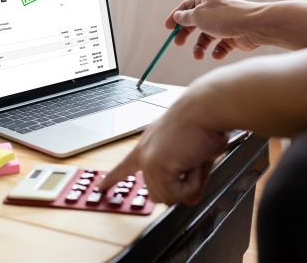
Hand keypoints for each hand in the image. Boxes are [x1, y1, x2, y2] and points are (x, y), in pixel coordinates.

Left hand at [99, 88, 228, 204]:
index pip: (126, 165)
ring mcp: (148, 160)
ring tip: (194, 159)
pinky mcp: (156, 165)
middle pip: (159, 194)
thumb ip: (188, 177)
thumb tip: (189, 197)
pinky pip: (176, 194)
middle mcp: (145, 152)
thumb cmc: (204, 123)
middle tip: (193, 165)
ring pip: (168, 197)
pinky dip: (191, 183)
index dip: (113, 177)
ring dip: (188, 184)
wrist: (206, 108)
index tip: (100, 186)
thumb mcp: (194, 155)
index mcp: (149, 145)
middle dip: (180, 187)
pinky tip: (193, 162)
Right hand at [165, 0, 267, 59]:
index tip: (167, 28)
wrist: (253, 26)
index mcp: (206, 0)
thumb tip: (178, 16)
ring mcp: (224, 24)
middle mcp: (215, 11)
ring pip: (206, 37)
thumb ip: (186, 17)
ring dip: (200, 48)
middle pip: (195, 23)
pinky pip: (220, 46)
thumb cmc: (225, 18)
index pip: (187, 6)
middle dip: (185, 34)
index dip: (176, 16)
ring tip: (198, 56)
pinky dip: (217, 52)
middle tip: (178, 44)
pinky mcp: (233, 36)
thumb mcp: (198, 16)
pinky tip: (217, 54)